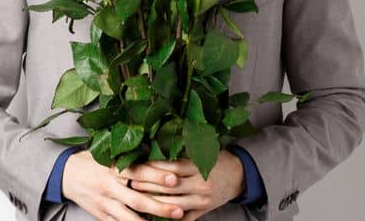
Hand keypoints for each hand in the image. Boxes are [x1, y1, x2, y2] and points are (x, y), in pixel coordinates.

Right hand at [60, 150, 184, 220]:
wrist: (65, 174)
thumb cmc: (91, 161)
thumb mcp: (107, 154)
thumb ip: (130, 158)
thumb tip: (159, 156)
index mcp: (111, 167)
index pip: (137, 172)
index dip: (156, 175)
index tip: (175, 178)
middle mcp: (108, 186)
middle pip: (137, 199)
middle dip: (159, 206)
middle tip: (178, 210)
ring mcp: (104, 203)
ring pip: (128, 217)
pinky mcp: (100, 214)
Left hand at [125, 151, 244, 220]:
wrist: (239, 175)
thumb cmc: (214, 160)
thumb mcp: (200, 153)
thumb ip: (178, 156)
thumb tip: (148, 150)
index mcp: (198, 167)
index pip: (168, 168)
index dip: (148, 167)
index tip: (131, 164)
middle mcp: (200, 184)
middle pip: (166, 186)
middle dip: (144, 184)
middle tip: (125, 181)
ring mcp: (201, 200)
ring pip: (171, 204)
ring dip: (150, 201)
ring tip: (133, 196)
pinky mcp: (202, 211)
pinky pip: (181, 218)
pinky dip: (166, 218)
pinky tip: (151, 214)